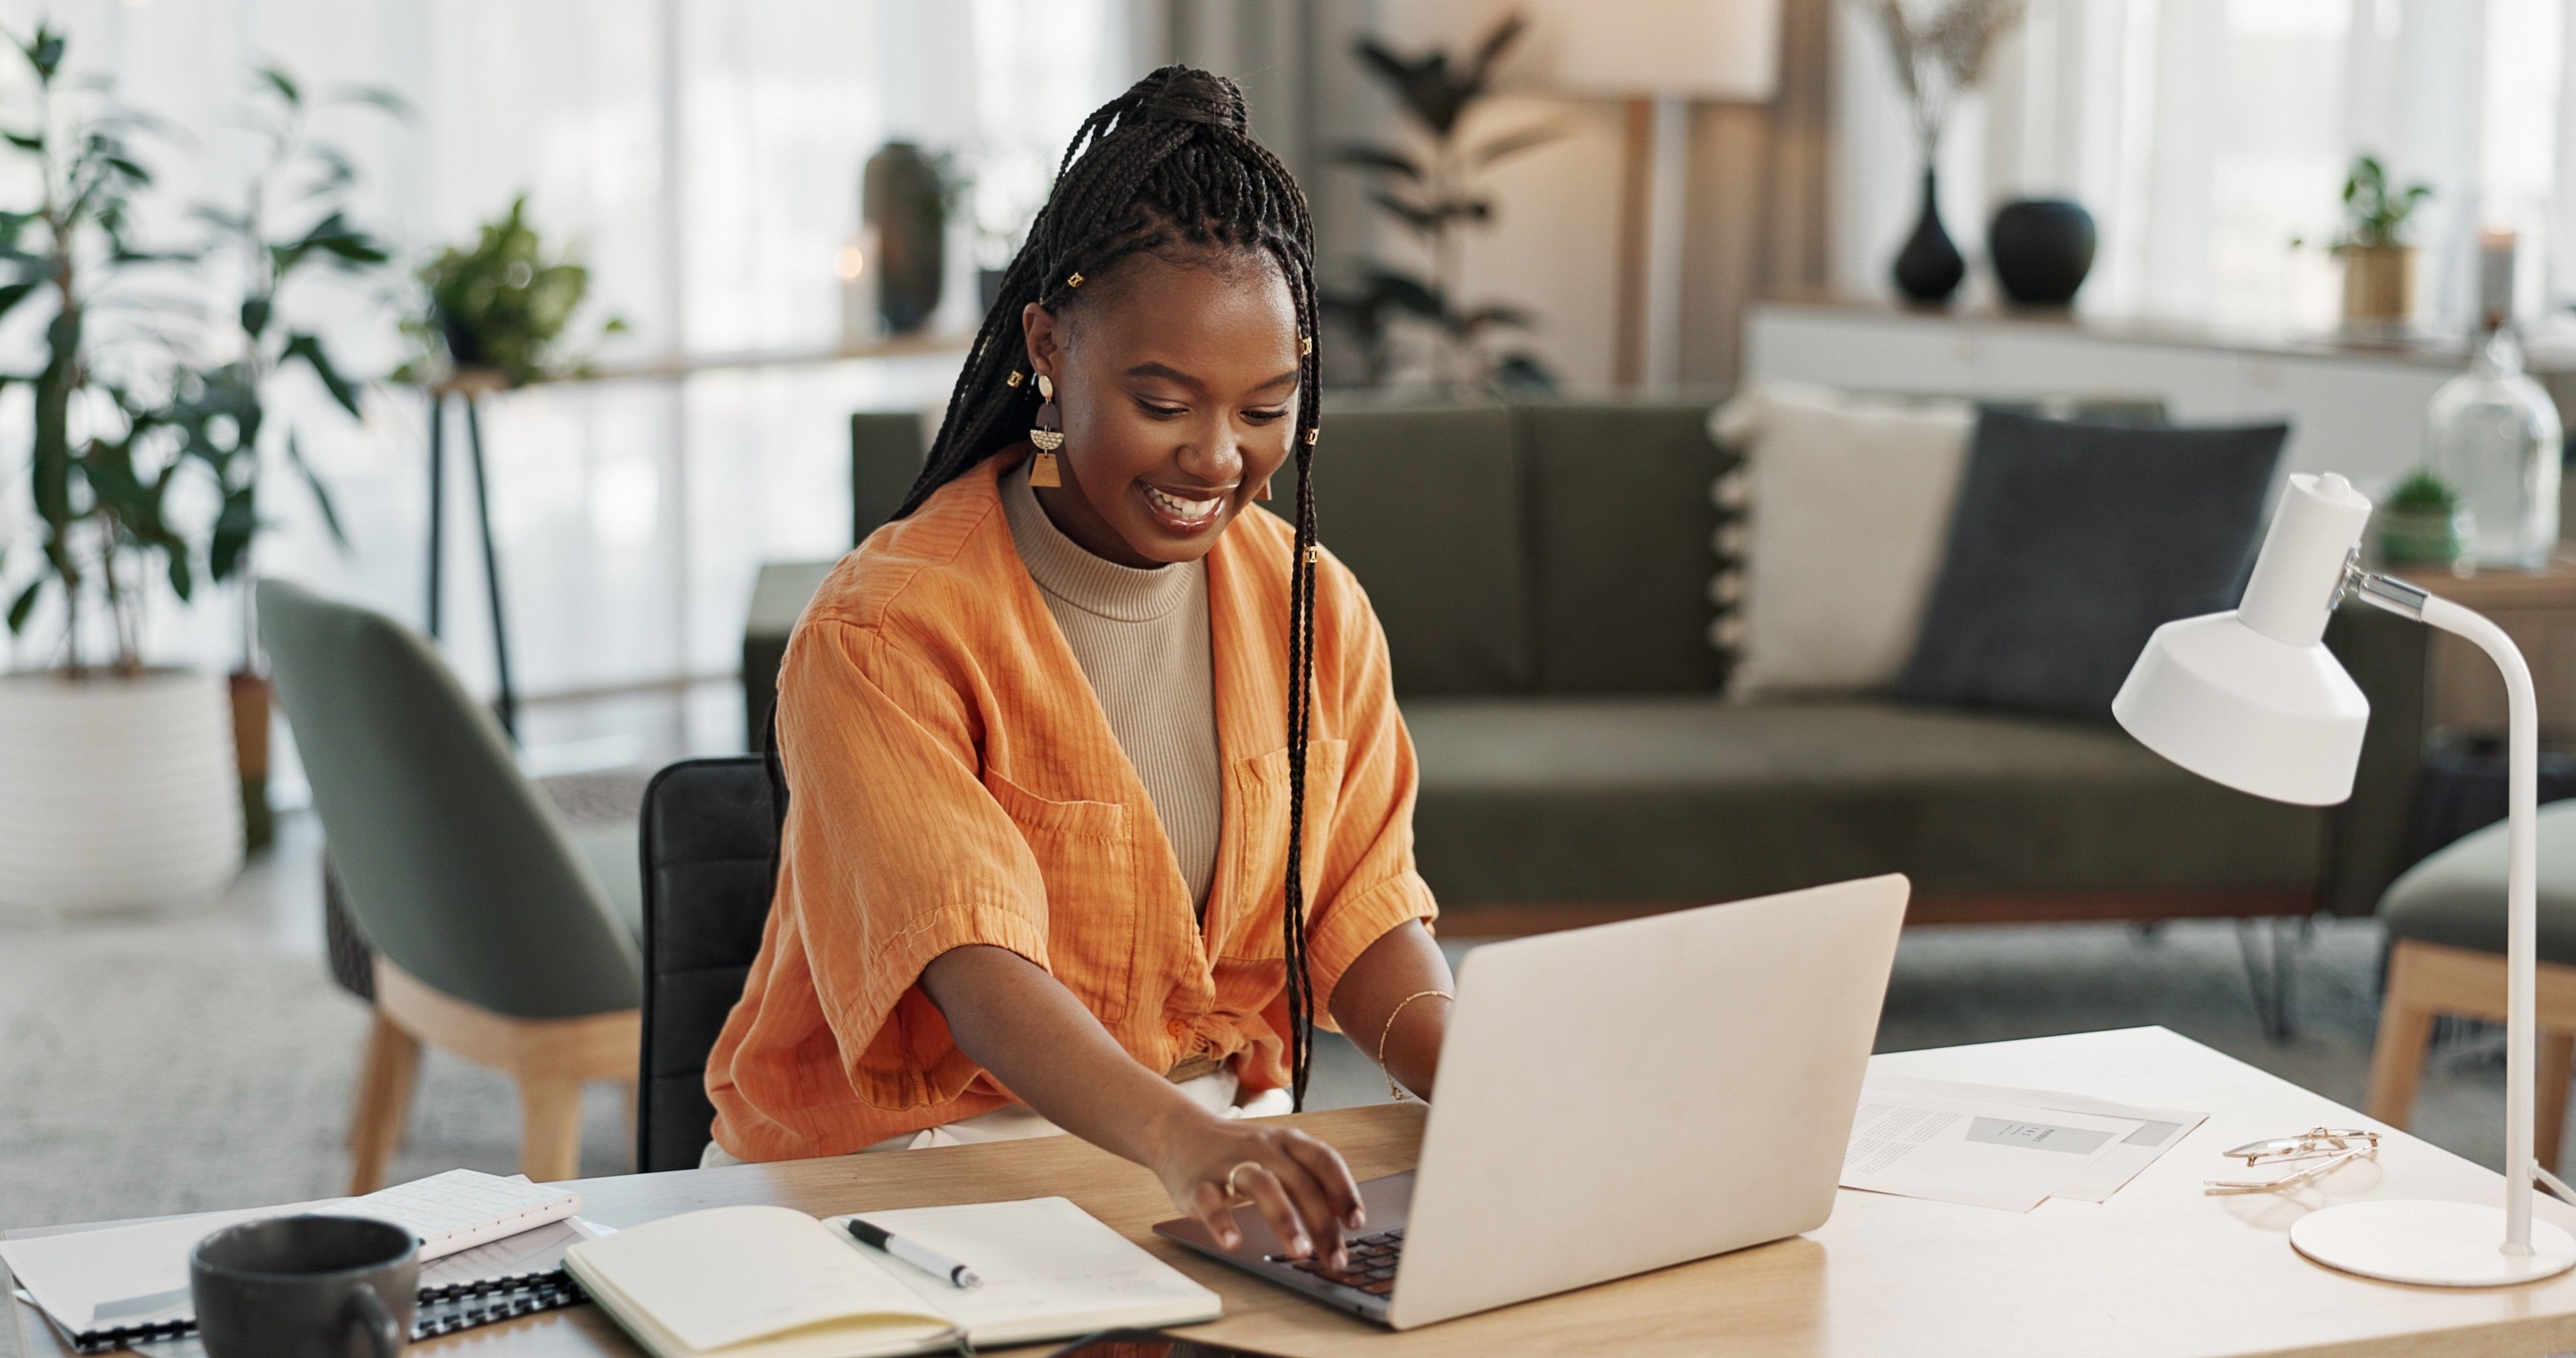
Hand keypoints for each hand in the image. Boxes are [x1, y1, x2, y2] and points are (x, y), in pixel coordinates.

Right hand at [1149, 1109, 1363, 1268]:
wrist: (1178, 1132)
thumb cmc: (1237, 1151)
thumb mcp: (1277, 1153)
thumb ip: (1306, 1179)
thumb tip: (1343, 1222)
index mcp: (1286, 1141)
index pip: (1324, 1160)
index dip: (1344, 1190)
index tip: (1356, 1222)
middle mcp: (1261, 1148)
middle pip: (1299, 1181)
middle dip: (1321, 1222)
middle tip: (1335, 1257)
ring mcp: (1229, 1163)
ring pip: (1262, 1185)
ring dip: (1285, 1219)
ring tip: (1299, 1252)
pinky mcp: (1199, 1183)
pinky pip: (1212, 1202)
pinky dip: (1223, 1223)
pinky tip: (1233, 1243)